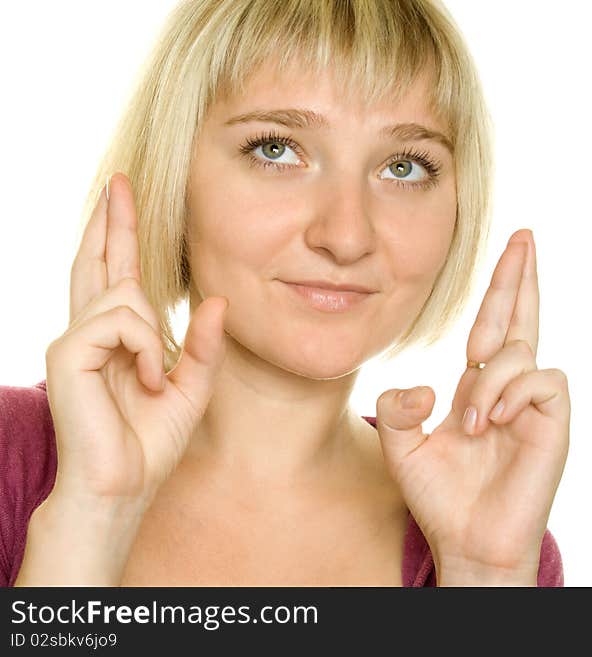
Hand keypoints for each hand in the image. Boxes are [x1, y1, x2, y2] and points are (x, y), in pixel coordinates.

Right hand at [46, 172, 227, 507]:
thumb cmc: (150, 442)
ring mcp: (74, 339)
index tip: (123, 195)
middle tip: (120, 180)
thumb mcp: (192, 388)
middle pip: (99, 260)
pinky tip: (147, 379)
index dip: (118, 234)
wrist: (122, 486)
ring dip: (154, 335)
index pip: (115, 273)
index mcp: (116, 338)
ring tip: (156, 379)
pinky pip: (122, 321)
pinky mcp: (68, 352)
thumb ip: (204, 345)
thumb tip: (217, 299)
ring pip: (125, 293)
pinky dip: (146, 349)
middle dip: (113, 220)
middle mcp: (90, 331)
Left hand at [375, 229, 569, 583]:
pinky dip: (513, 391)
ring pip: (524, 351)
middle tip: (523, 234)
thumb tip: (426, 386)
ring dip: (489, 379)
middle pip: (521, 317)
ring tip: (469, 421)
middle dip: (520, 275)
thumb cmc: (440, 498)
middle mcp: (510, 389)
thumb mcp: (401, 448)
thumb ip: (397, 409)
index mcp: (478, 387)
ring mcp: (535, 406)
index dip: (497, 289)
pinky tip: (492, 419)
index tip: (506, 248)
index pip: (492, 326)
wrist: (467, 542)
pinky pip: (544, 380)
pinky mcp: (554, 423)